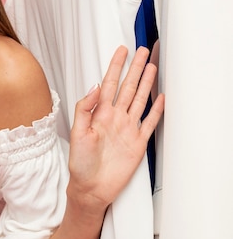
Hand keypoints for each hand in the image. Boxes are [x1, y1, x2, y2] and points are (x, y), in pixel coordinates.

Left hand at [67, 45, 163, 214]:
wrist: (91, 187)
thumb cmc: (80, 162)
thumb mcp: (77, 132)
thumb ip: (85, 108)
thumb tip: (95, 86)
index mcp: (100, 113)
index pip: (110, 84)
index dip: (115, 67)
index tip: (121, 51)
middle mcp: (115, 117)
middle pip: (128, 87)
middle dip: (135, 69)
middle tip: (142, 51)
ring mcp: (128, 129)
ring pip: (140, 100)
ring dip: (146, 84)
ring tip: (152, 67)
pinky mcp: (138, 143)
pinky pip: (150, 123)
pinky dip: (157, 110)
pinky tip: (161, 97)